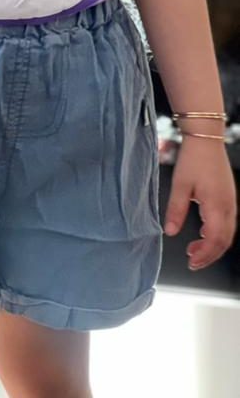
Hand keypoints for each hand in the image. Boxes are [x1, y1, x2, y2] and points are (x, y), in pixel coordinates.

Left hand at [163, 136, 237, 270]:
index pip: (215, 240)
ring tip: (195, 249)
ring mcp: (231, 202)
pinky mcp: (229, 196)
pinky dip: (217, 233)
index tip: (191, 261)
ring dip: (213, 245)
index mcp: (217, 206)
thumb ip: (175, 210)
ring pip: (227, 233)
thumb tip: (169, 231)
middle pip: (224, 241)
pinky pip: (227, 222)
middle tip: (192, 261)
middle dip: (209, 255)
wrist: (206, 138)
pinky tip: (204, 232)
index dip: (205, 255)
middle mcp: (228, 207)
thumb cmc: (193, 159)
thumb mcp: (179, 185)